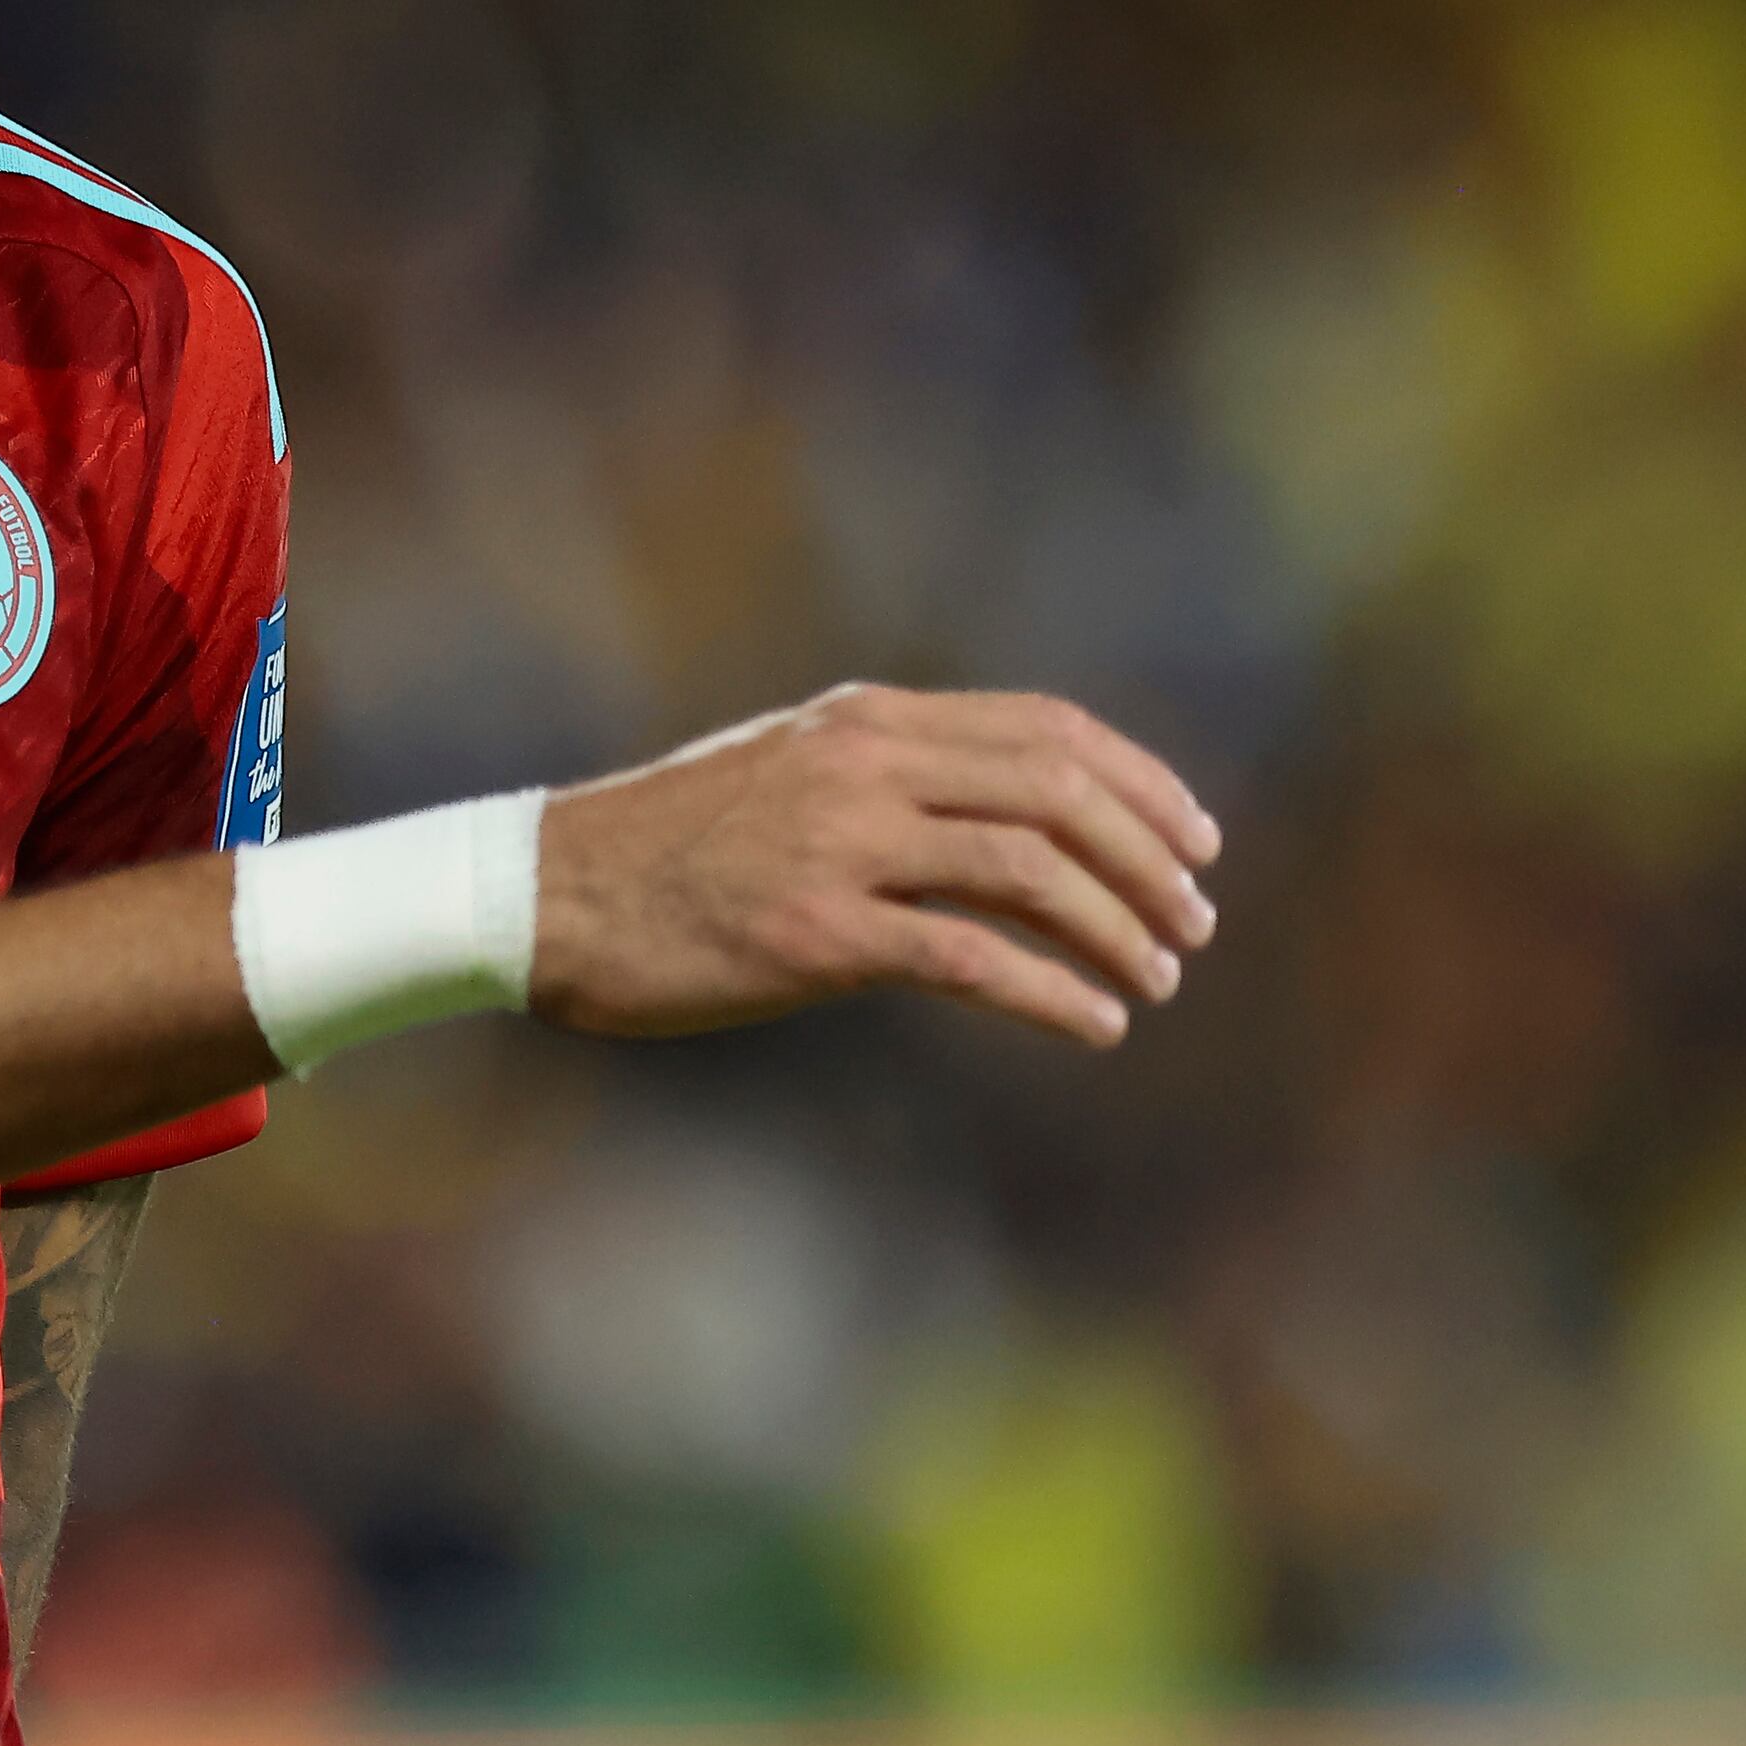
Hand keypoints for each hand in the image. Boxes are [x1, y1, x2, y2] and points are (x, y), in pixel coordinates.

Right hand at [529, 684, 1221, 1048]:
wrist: (547, 892)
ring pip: (1028, 869)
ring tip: (1156, 980)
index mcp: (862, 719)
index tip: (1198, 841)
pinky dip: (1054, 994)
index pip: (1045, 729)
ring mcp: (837, 843)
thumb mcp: (786, 773)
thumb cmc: (667, 847)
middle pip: (1056, 791)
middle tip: (1195, 925)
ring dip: (1116, 929)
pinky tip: (1096, 1026)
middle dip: (1149, 861)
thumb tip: (1012, 822)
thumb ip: (890, 778)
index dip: (1143, 782)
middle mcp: (860, 763)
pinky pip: (969, 958)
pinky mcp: (814, 931)